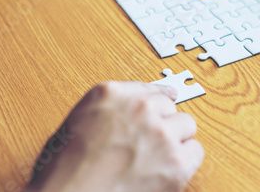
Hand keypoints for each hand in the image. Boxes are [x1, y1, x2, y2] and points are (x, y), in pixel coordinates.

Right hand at [25, 81, 203, 191]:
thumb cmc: (64, 170)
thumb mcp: (79, 121)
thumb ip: (111, 107)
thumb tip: (141, 103)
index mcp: (111, 94)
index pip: (148, 89)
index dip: (156, 102)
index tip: (165, 102)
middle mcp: (140, 108)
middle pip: (169, 107)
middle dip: (161, 124)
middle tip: (147, 145)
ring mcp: (160, 134)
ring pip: (186, 125)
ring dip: (175, 140)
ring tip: (155, 159)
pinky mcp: (176, 162)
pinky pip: (195, 151)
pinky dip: (185, 161)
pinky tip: (167, 170)